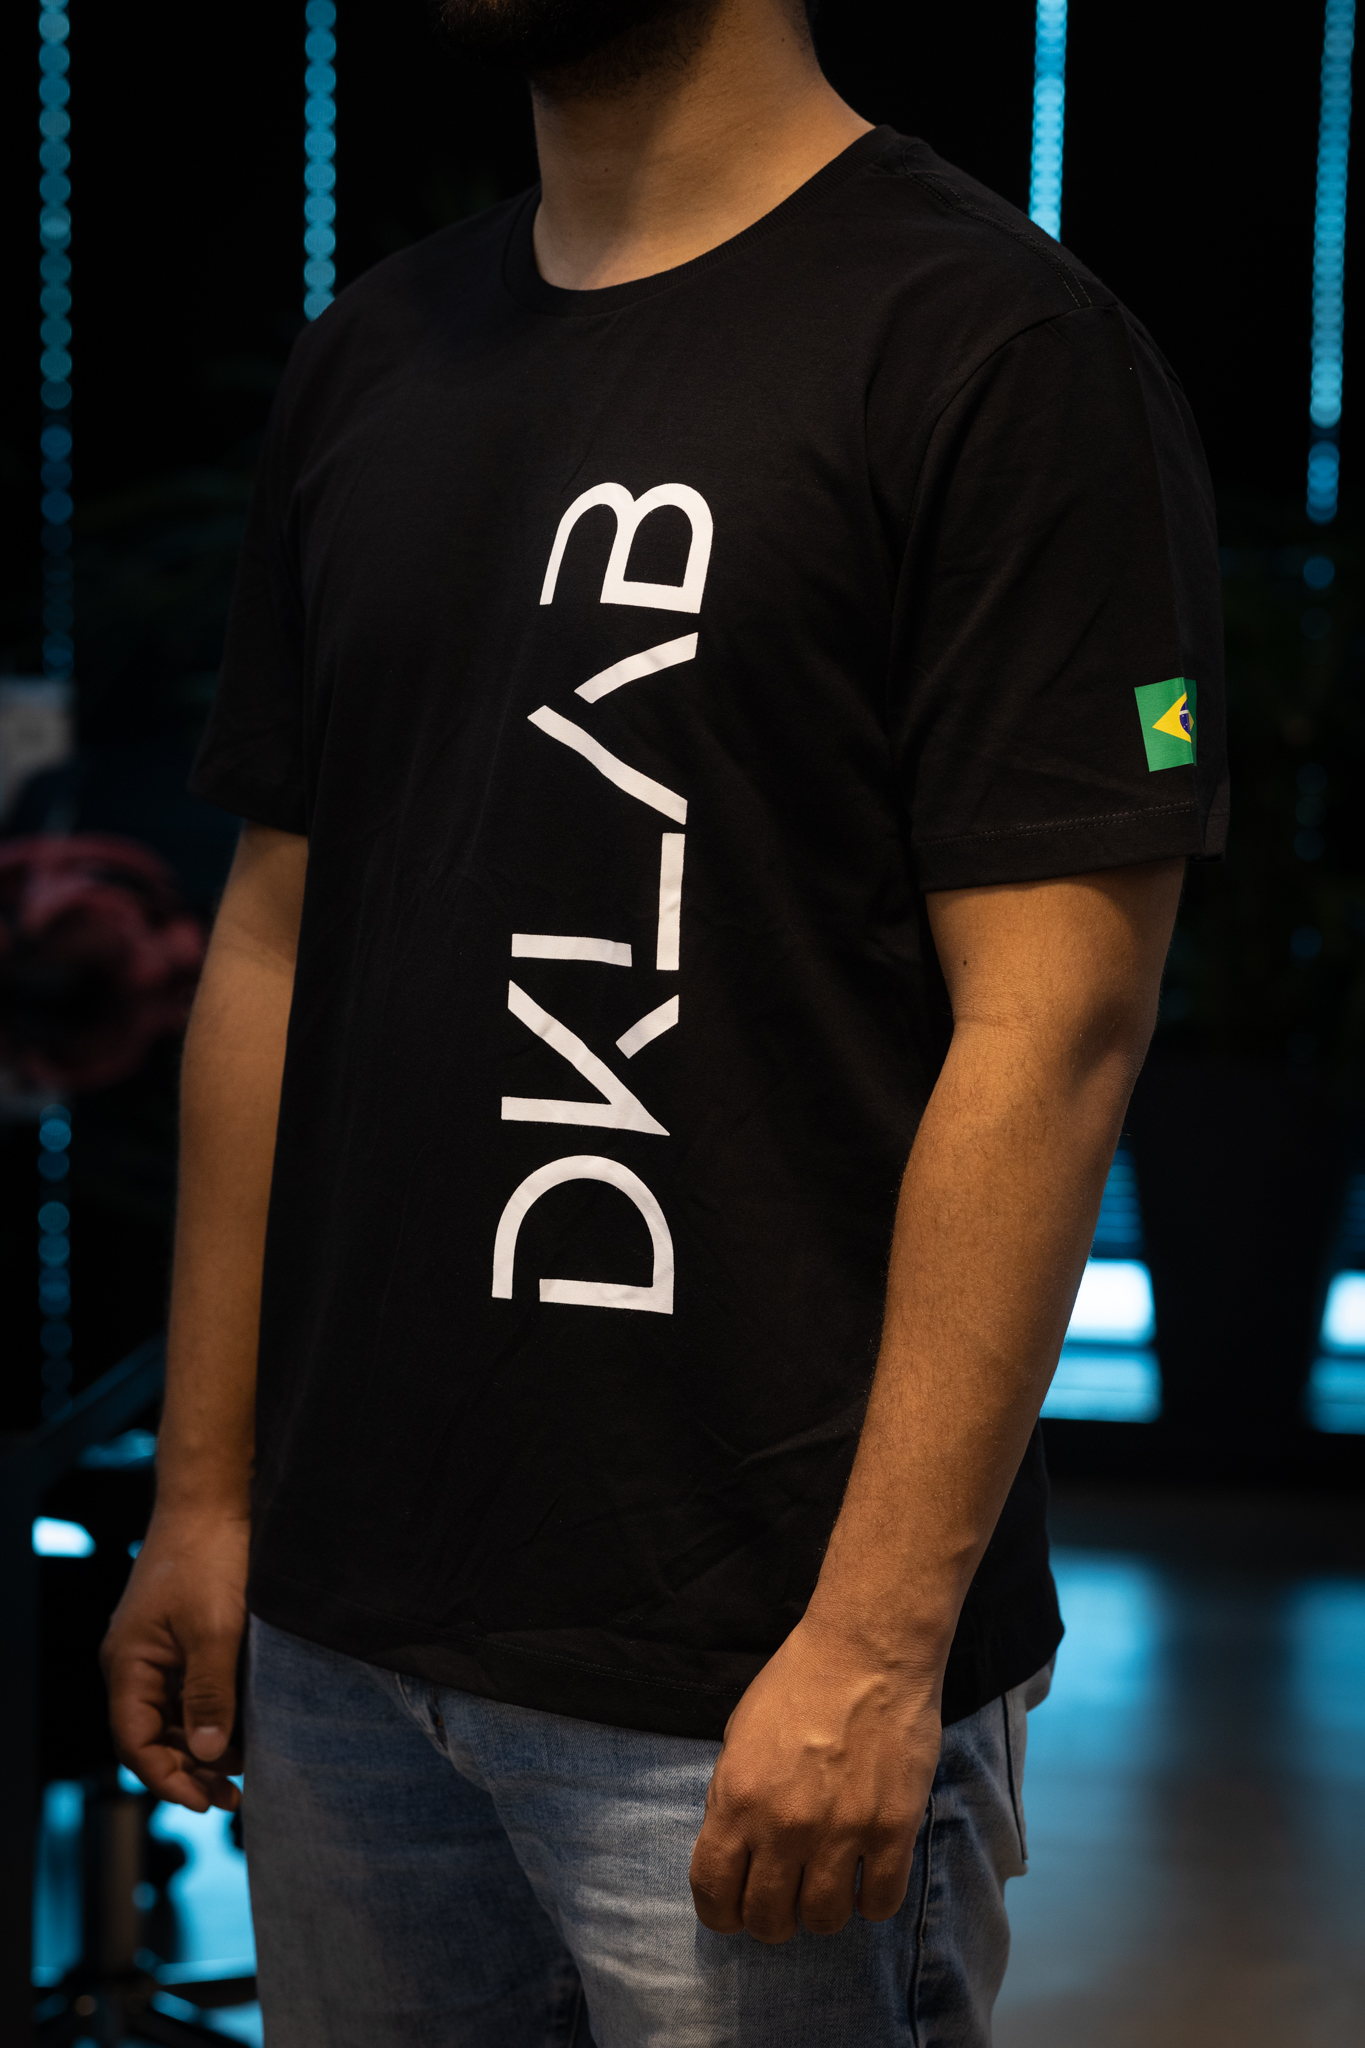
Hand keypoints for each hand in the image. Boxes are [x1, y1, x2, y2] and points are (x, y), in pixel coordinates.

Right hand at [100, 1508, 248, 1812]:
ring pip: (172, 1716)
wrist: (213, 1499)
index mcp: (128, 1664)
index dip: (168, 1778)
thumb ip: (210, 1692)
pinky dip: (211, 1714)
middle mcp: (134, 1663)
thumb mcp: (216, 1629)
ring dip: (202, 1745)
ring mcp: (157, 1650)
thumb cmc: (209, 1556)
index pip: (136, 1742)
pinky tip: (242, 1728)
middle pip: (152, 1735)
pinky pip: (187, 1690)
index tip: (207, 1800)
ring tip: (243, 1767)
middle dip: (188, 1769)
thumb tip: (205, 1754)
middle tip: (233, 1795)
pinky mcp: (180, 1638)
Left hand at [689, 1615, 943, 1943]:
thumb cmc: (798, 1682)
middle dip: (773, 1919)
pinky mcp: (891, 1829)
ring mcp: (840, 1831)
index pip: (714, 1893)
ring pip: (824, 1920)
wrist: (866, 1650)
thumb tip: (735, 1851)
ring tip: (830, 1883)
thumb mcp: (739, 1735)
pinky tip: (869, 1874)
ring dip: (823, 1911)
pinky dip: (871, 1901)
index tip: (736, 1911)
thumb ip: (732, 1797)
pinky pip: (879, 1903)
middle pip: (768, 1919)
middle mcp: (783, 1825)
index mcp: (736, 1799)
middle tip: (788, 1897)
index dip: (722, 1914)